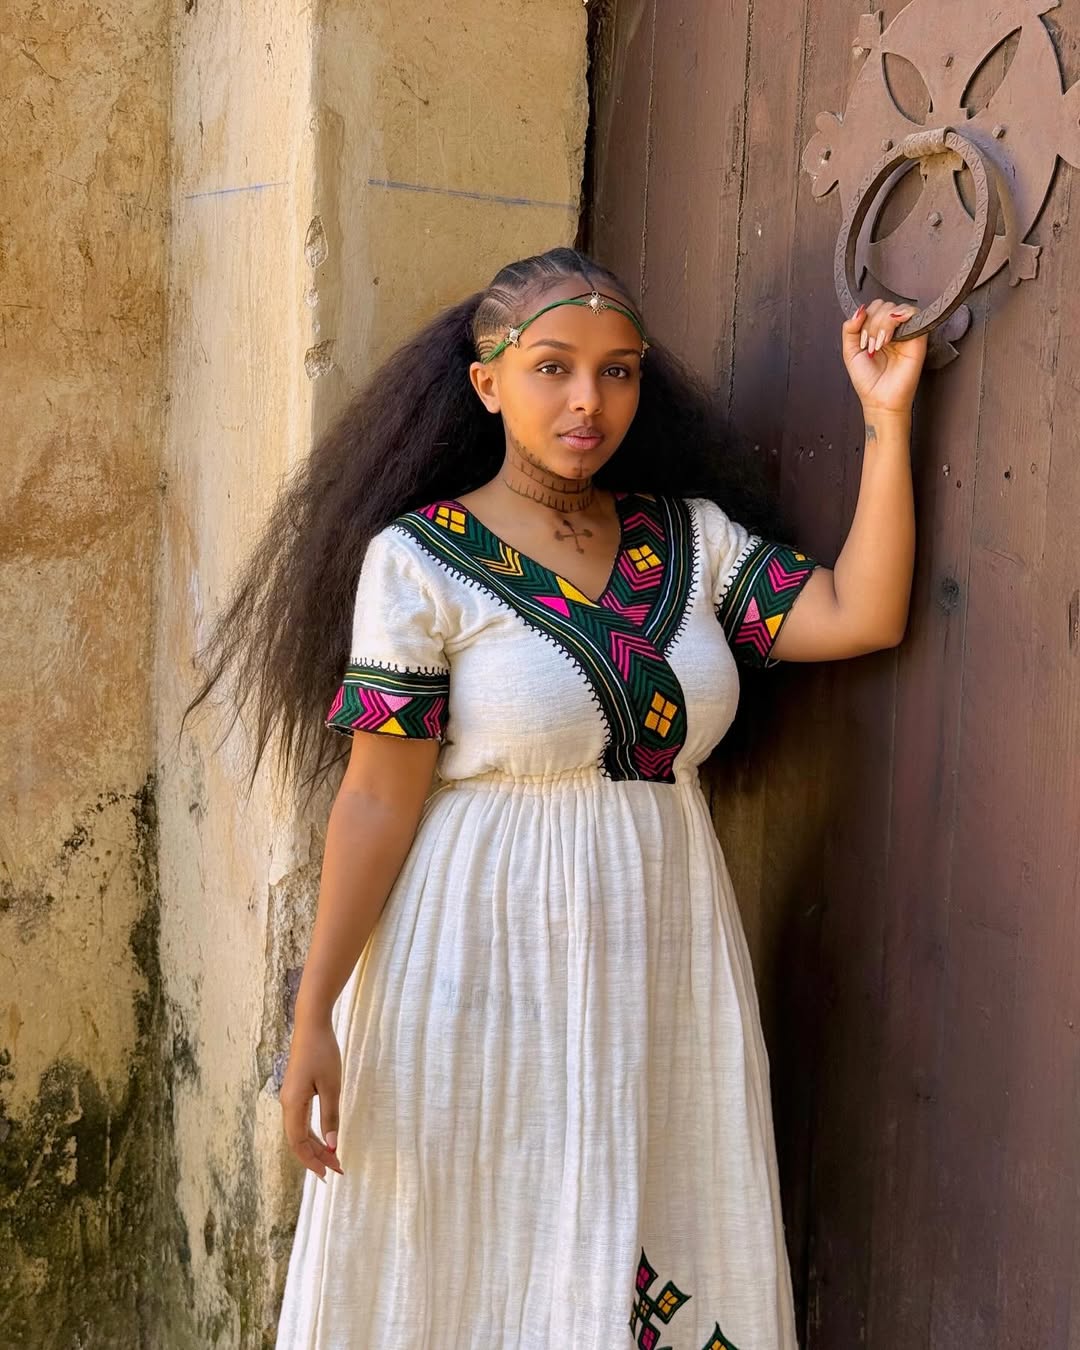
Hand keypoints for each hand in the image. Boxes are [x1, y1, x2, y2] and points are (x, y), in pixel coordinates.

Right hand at [279, 1015, 344, 1180]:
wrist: (311, 1025)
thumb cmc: (322, 1052)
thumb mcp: (332, 1086)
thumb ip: (330, 1116)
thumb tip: (333, 1145)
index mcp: (292, 1105)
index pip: (298, 1144)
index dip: (312, 1161)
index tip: (328, 1174)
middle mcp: (287, 1104)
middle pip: (298, 1140)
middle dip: (317, 1157)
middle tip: (337, 1169)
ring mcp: (290, 1097)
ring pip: (300, 1131)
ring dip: (316, 1146)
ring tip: (333, 1158)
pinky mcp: (296, 1090)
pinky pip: (301, 1120)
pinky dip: (313, 1132)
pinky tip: (325, 1137)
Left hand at [842, 299, 927, 417]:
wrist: (880, 399)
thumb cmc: (868, 380)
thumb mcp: (849, 352)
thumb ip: (849, 329)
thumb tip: (859, 310)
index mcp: (876, 331)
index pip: (872, 308)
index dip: (864, 320)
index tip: (861, 341)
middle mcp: (892, 329)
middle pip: (882, 305)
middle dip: (871, 324)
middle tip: (871, 346)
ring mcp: (905, 331)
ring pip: (894, 307)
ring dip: (881, 324)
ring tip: (879, 345)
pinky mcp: (918, 335)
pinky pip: (912, 313)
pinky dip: (896, 320)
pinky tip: (889, 339)